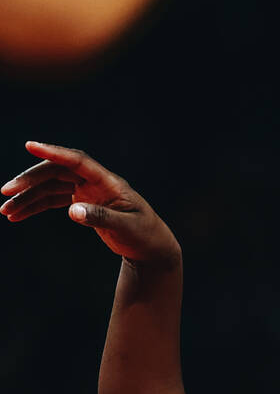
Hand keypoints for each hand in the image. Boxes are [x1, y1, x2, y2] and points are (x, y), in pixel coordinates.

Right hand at [1, 141, 178, 265]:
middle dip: (29, 181)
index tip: (31, 145)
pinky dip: (35, 207)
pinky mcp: (81, 202)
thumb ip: (101, 218)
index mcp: (109, 182)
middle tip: (6, 192)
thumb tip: (72, 211)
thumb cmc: (145, 236)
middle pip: (55, 172)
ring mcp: (86, 191)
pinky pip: (52, 200)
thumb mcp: (127, 228)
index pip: (77, 161)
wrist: (151, 248)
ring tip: (5, 211)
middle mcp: (94, 182)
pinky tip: (17, 215)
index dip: (54, 152)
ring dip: (27, 198)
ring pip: (49, 187)